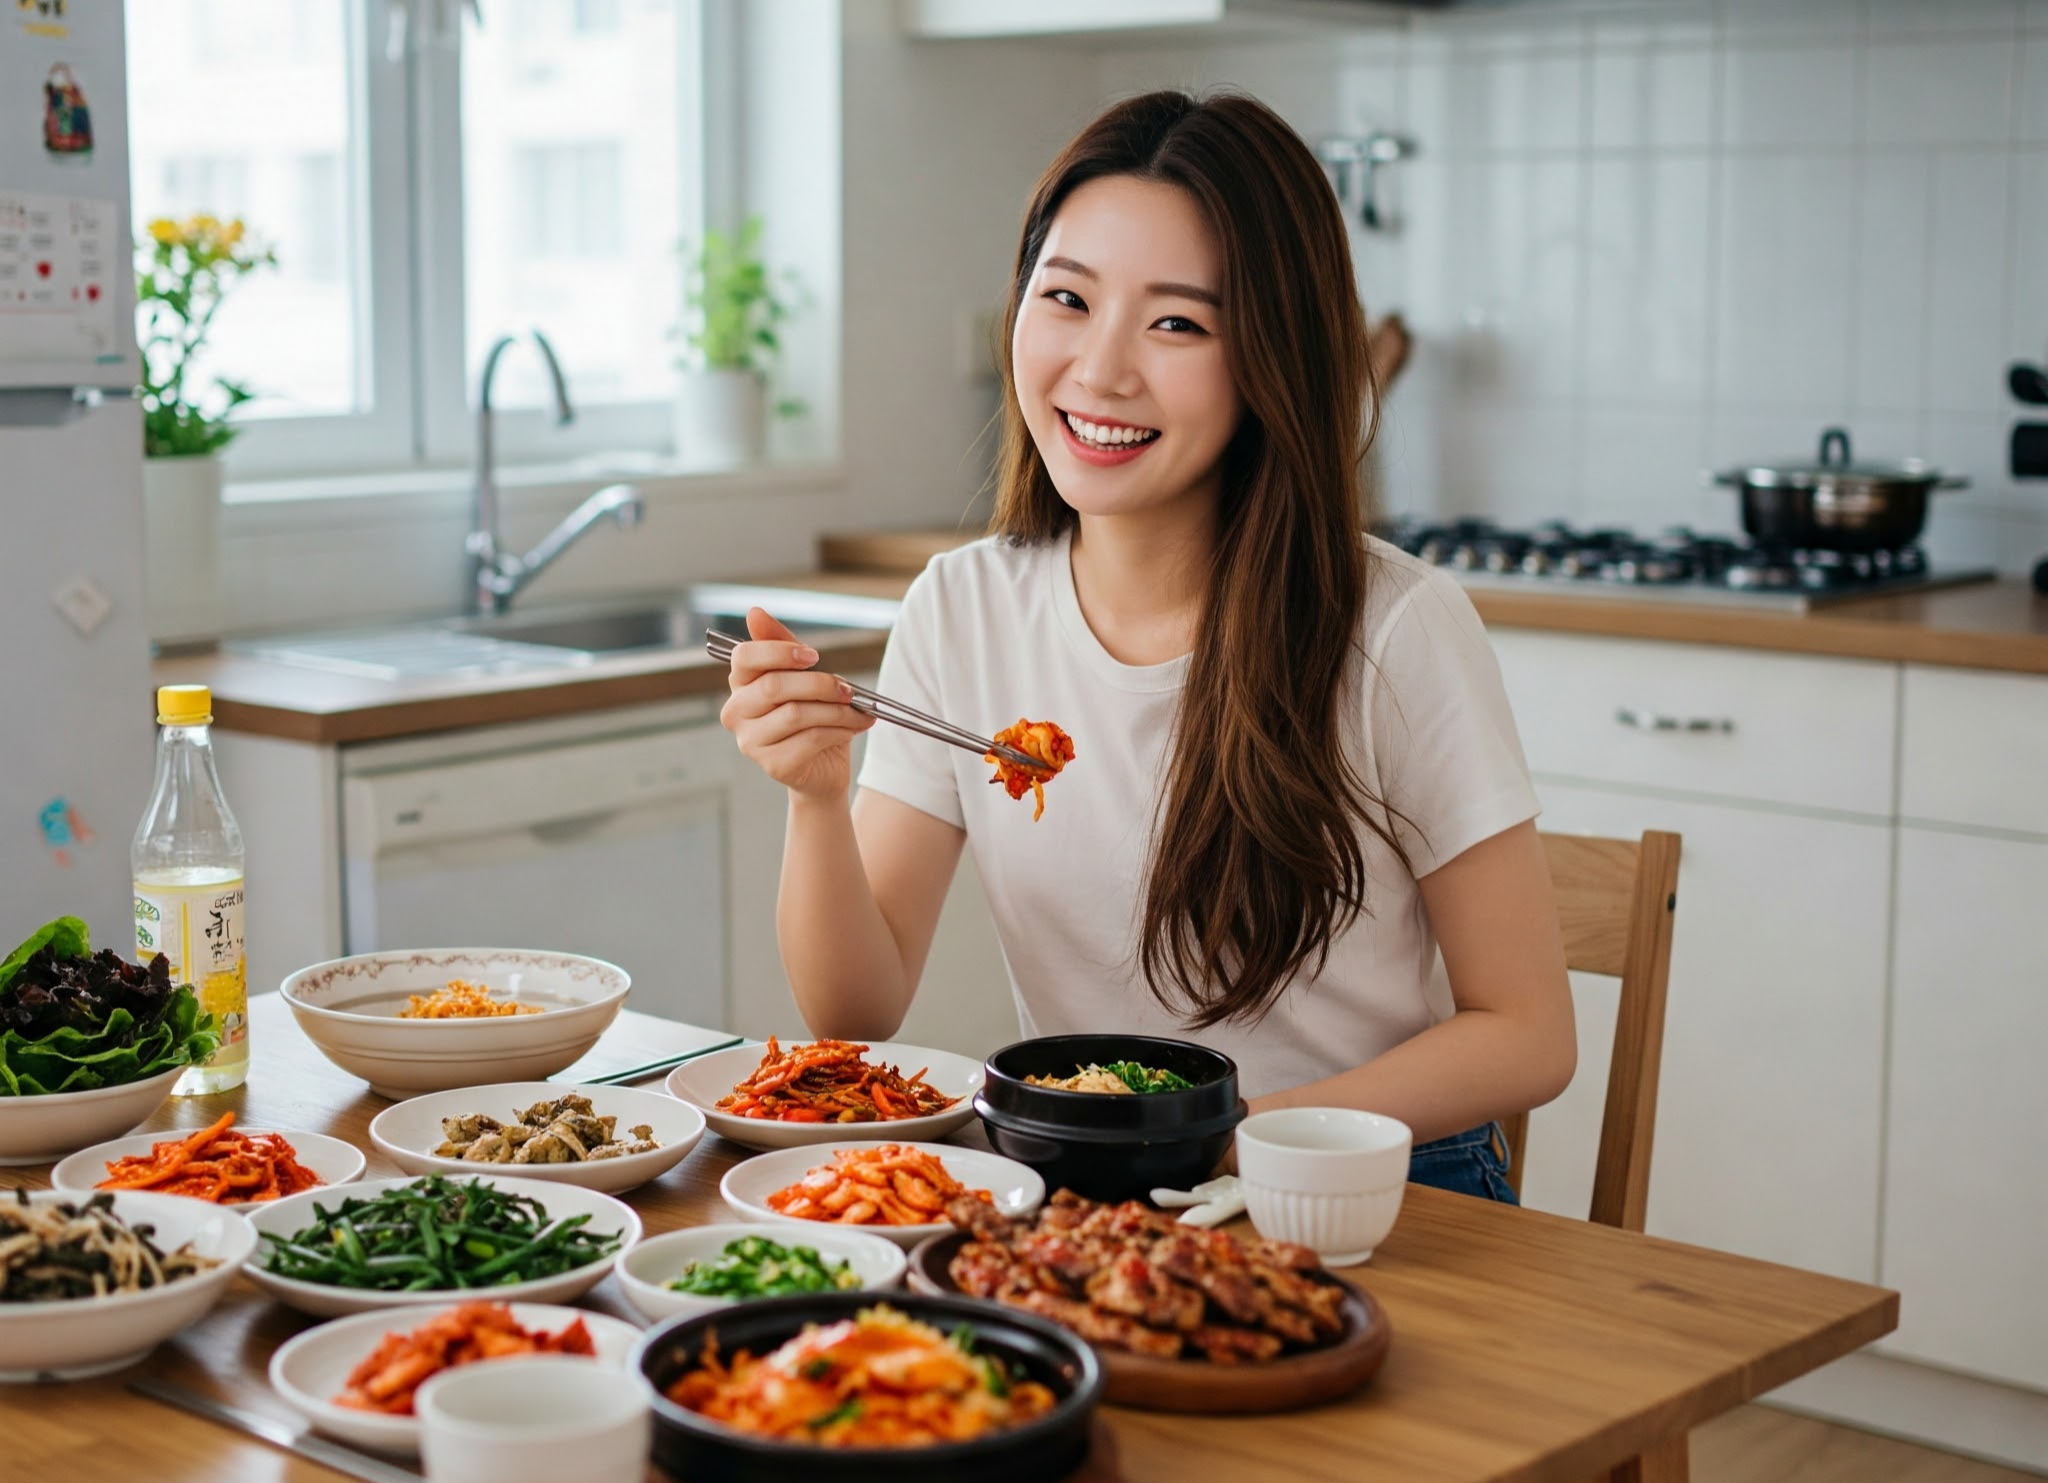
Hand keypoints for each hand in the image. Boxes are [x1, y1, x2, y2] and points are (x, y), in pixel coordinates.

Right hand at [718, 607, 874, 801]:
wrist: (824, 767)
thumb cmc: (812, 715)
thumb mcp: (802, 675)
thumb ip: (782, 645)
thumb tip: (754, 612)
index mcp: (741, 683)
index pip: (745, 657)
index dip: (779, 652)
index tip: (813, 656)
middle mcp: (736, 712)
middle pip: (774, 686)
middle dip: (819, 684)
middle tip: (849, 689)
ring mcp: (750, 741)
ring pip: (796, 713)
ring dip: (837, 710)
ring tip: (859, 711)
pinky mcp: (773, 765)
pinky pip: (809, 739)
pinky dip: (838, 730)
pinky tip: (852, 728)